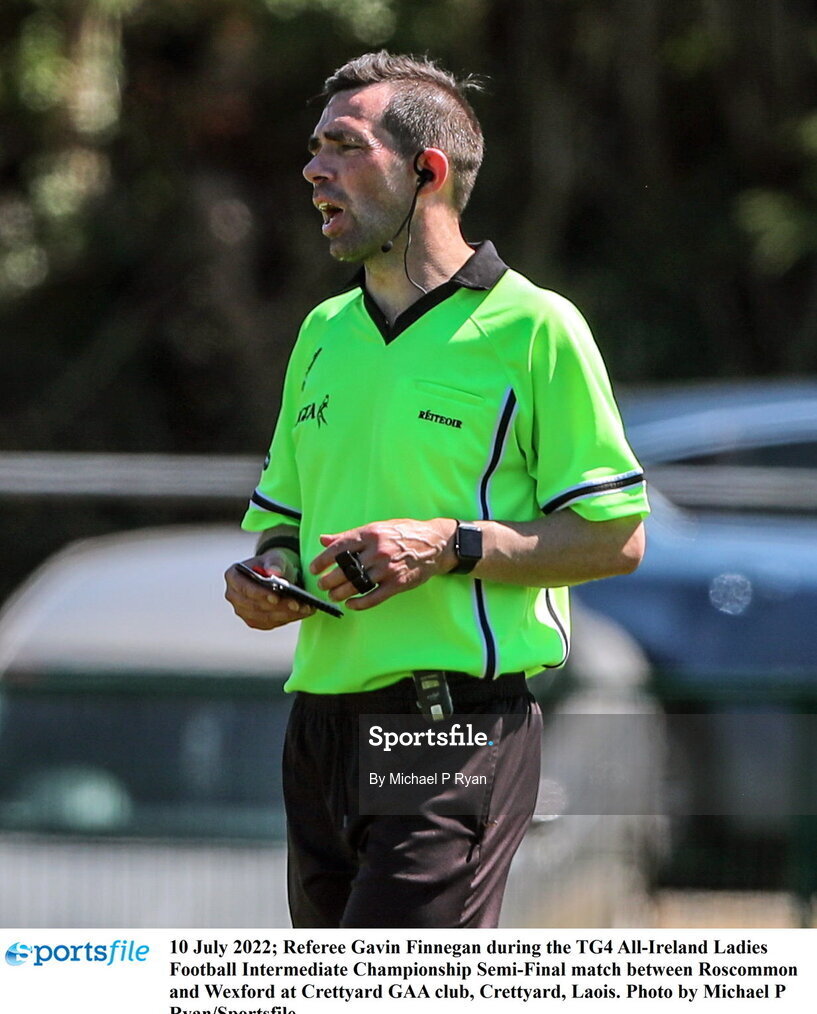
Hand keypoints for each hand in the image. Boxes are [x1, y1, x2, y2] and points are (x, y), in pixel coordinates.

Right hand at [224, 548, 314, 629]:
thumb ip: (274, 563)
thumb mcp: (274, 557)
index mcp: (233, 576)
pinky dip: (288, 618)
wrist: (275, 575)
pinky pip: (271, 623)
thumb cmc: (272, 564)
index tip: (276, 597)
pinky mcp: (254, 621)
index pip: (244, 588)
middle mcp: (234, 596)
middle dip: (278, 606)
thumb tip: (274, 572)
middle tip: (298, 604)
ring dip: (286, 614)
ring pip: (264, 617)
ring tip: (305, 608)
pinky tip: (302, 612)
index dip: (259, 594)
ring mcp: (243, 611)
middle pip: (255, 606)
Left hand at [309, 518, 456, 610]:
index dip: (322, 560)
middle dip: (329, 580)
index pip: (339, 548)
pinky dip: (360, 604)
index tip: (314, 568)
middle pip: (345, 570)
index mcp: (370, 535)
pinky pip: (374, 597)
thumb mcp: (376, 528)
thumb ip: (349, 536)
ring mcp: (388, 569)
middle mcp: (378, 551)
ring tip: (334, 595)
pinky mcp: (398, 583)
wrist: (435, 543)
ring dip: (341, 593)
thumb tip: (324, 539)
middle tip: (322, 585)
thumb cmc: (404, 533)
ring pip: (357, 585)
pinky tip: (351, 604)